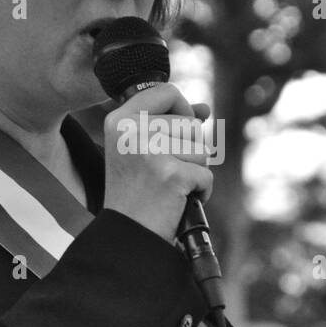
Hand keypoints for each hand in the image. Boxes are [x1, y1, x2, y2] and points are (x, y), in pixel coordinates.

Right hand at [103, 85, 213, 241]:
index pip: (166, 91)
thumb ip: (172, 124)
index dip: (181, 109)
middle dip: (190, 150)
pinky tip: (177, 200)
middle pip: (190, 123)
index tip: (174, 133)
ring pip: (202, 148)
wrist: (128, 235)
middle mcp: (130, 131)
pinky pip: (206, 174)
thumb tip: (205, 109)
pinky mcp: (170, 174)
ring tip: (169, 186)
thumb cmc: (137, 193)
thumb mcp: (143, 150)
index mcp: (119, 120)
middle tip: (165, 173)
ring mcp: (150, 152)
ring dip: (195, 171)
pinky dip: (200, 191)